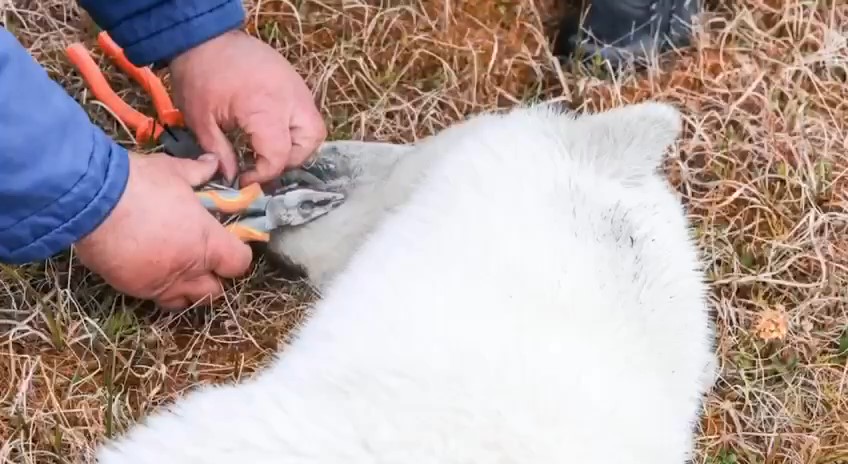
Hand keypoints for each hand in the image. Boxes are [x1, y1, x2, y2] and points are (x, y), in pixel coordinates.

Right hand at [74, 152, 252, 309]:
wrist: (89, 200)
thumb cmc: (138, 184)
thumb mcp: (173, 172)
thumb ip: (198, 172)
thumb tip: (212, 163)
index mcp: (206, 242)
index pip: (239, 263)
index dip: (239, 254)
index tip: (231, 242)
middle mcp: (187, 270)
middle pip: (215, 291)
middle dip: (214, 277)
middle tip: (206, 257)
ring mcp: (159, 284)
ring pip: (184, 302)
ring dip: (188, 289)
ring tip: (180, 268)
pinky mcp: (132, 289)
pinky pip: (153, 298)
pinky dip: (158, 287)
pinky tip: (151, 267)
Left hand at [169, 30, 326, 185]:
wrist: (205, 37)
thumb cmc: (200, 76)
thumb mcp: (201, 120)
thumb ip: (220, 153)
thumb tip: (232, 178)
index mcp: (264, 108)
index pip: (279, 155)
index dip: (264, 174)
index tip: (245, 178)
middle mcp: (290, 99)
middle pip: (310, 142)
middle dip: (290, 160)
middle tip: (264, 164)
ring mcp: (297, 88)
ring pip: (315, 128)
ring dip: (298, 145)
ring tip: (270, 149)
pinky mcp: (295, 83)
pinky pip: (306, 113)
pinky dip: (295, 128)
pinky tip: (271, 131)